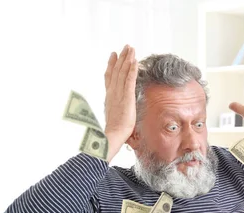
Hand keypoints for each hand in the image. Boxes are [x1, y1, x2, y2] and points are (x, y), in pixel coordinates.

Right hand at [103, 44, 137, 160]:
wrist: (112, 135)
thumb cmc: (114, 131)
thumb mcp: (114, 117)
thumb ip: (115, 111)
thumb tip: (118, 112)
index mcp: (109, 97)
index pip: (110, 77)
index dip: (112, 65)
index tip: (113, 55)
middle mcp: (113, 92)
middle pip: (116, 71)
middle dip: (121, 58)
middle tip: (125, 47)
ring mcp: (119, 93)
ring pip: (122, 72)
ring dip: (127, 59)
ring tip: (130, 49)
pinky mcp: (127, 97)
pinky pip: (129, 80)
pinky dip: (132, 69)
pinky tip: (134, 61)